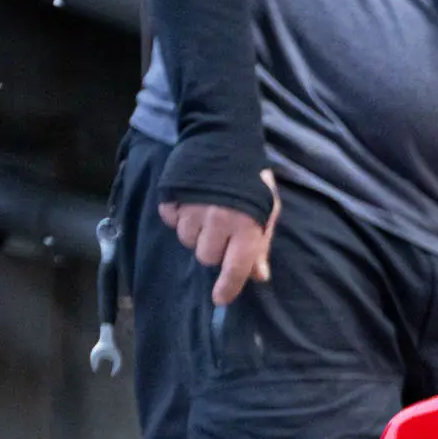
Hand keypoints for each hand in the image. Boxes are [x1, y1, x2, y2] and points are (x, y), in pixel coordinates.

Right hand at [159, 169, 280, 306]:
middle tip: (220, 231)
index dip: (228, 287)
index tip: (221, 299)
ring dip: (195, 233)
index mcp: (245, 226)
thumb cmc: (250, 180)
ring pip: (186, 240)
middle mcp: (217, 222)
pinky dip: (178, 217)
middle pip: (206, 257)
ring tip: (205, 212)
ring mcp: (191, 210)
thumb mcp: (267, 210)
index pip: (235, 268)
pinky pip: (170, 221)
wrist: (222, 139)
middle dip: (213, 250)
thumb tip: (259, 276)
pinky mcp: (170, 198)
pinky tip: (190, 202)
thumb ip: (261, 244)